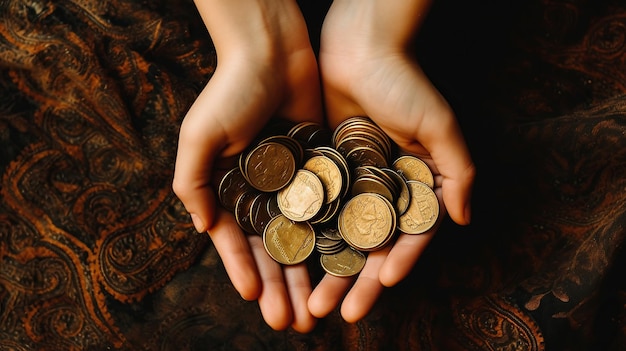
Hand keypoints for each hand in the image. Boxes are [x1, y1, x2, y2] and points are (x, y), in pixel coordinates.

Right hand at [173, 0, 322, 331]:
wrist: (273, 51)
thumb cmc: (230, 91)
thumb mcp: (199, 137)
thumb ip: (193, 184)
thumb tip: (203, 231)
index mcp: (230, 189)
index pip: (238, 241)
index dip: (245, 271)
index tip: (256, 299)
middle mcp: (262, 192)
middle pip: (273, 249)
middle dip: (281, 286)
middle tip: (293, 322)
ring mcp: (294, 184)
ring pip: (305, 238)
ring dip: (309, 274)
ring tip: (317, 309)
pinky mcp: (323, 170)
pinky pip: (330, 209)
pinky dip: (335, 238)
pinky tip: (342, 267)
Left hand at [308, 0, 474, 321]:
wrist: (358, 46)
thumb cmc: (404, 82)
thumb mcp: (439, 124)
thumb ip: (456, 170)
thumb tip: (463, 218)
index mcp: (414, 183)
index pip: (409, 234)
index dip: (400, 260)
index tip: (384, 282)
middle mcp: (382, 189)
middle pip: (369, 246)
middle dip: (356, 280)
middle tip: (339, 312)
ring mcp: (351, 183)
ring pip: (337, 237)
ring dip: (325, 271)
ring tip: (311, 303)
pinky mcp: (322, 171)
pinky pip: (312, 211)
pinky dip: (304, 239)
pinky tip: (290, 264)